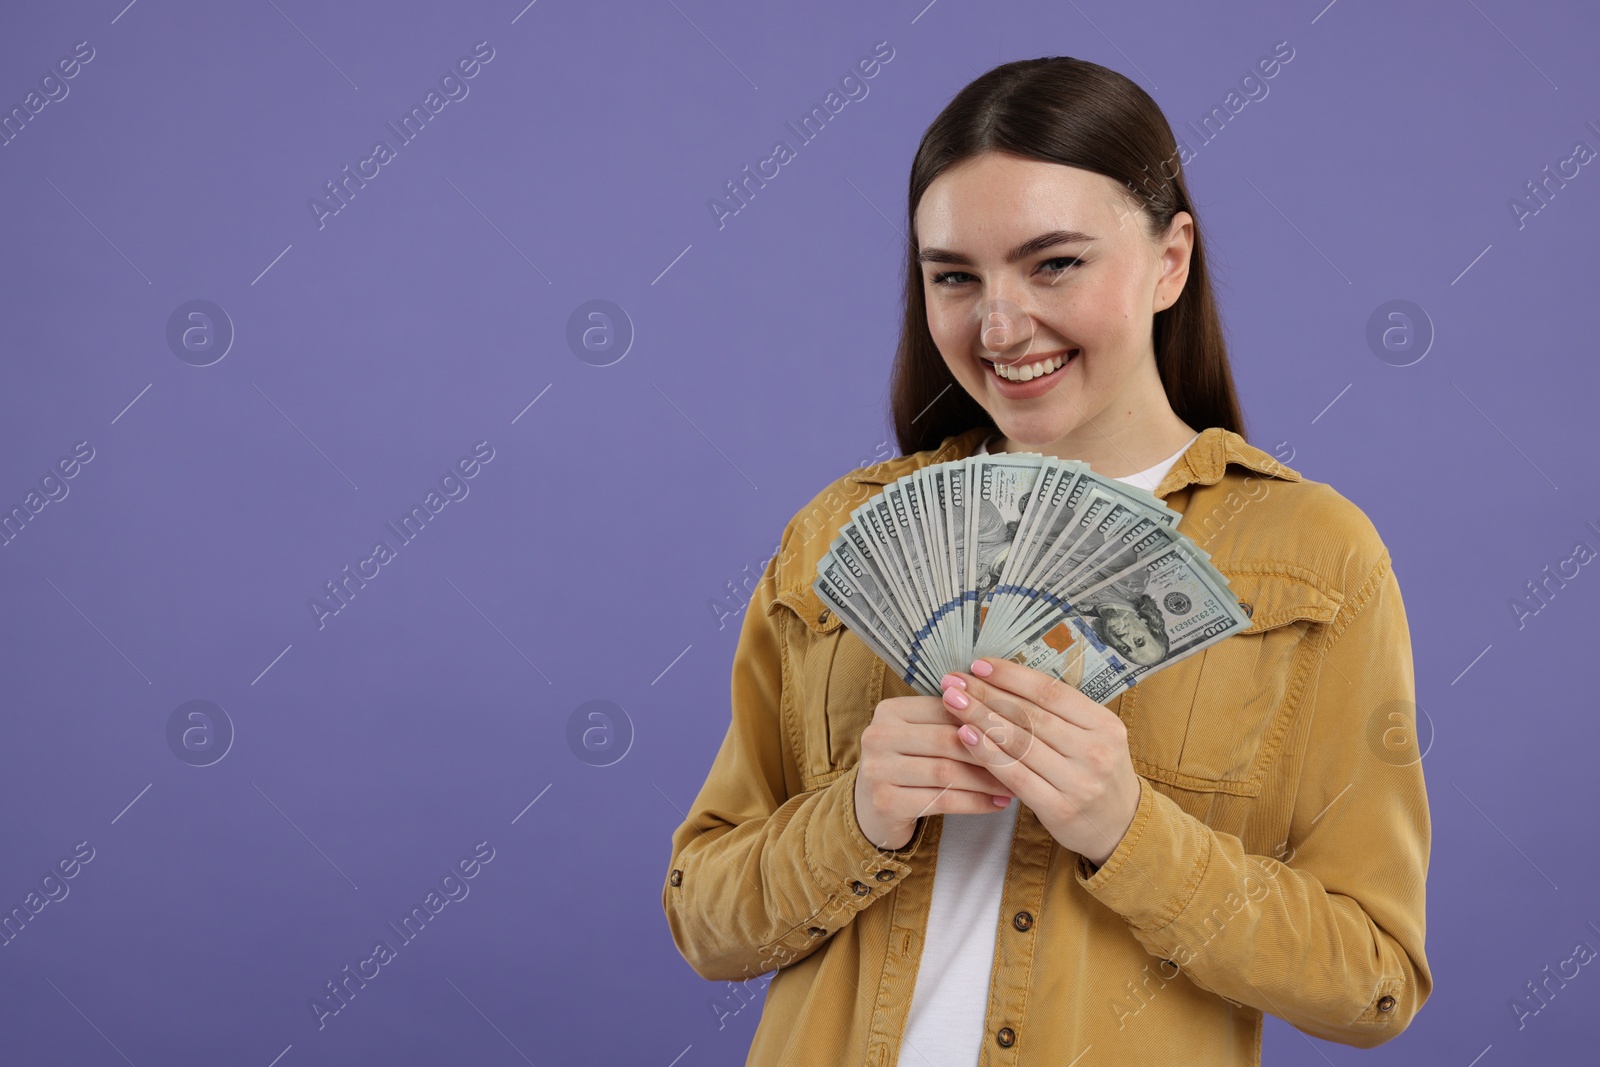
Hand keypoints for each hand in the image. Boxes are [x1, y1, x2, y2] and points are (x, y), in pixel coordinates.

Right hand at [853, 695, 1016, 850]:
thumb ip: (952, 720)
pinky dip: (975, 803)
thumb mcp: (922, 735)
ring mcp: (877, 770)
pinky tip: (998, 804)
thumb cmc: (909, 765)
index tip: (1019, 729)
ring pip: (946, 772)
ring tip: (1016, 785)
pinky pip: (941, 801)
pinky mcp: (885, 802)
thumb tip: (1009, 710)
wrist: (873, 808)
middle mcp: (877, 736)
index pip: (945, 709)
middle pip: (946, 740)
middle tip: (1025, 759)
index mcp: (889, 710)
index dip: (984, 718)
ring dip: (987, 779)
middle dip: (990, 751)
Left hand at [938, 657, 1140, 866]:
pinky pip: (1015, 775)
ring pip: (1020, 742)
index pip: (1050, 691)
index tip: (978, 665)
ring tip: (952, 703)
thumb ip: (1058, 713)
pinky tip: (965, 736)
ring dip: (980, 718)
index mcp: (1104, 724)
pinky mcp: (1059, 808)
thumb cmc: (1095, 773)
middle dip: (986, 694)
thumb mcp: (1093, 736)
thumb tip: (1002, 680)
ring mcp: (1078, 781)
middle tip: (954, 681)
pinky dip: (987, 753)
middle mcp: (1095, 750)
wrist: (1121, 827)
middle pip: (1030, 715)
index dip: (1010, 675)